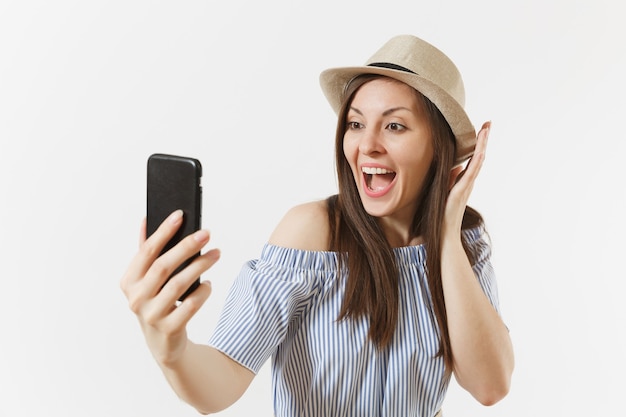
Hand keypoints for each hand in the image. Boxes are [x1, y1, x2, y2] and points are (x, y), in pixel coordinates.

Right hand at [120, 210, 219, 365]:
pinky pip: (190, 306)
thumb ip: (145, 252)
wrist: (163, 343)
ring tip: (216, 253)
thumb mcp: (146, 280)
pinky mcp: (169, 329)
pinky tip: (210, 284)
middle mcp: (136, 298)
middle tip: (207, 233)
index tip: (180, 215)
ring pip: (179, 284)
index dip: (163, 232)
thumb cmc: (156, 302)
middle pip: (164, 266)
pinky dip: (202, 292)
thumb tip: (146, 220)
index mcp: (128, 282)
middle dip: (186, 247)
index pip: (146, 251)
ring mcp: (151, 315)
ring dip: (200, 266)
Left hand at [444, 121, 489, 234]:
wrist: (444, 234)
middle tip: (488, 124)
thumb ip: (450, 179)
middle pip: (478, 156)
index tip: (481, 130)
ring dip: (482, 145)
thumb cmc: (442, 216)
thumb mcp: (444, 192)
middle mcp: (467, 182)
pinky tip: (480, 150)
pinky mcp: (461, 191)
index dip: (477, 144)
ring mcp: (466, 186)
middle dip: (483, 140)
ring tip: (486, 129)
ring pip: (478, 161)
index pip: (472, 159)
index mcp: (463, 182)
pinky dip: (477, 160)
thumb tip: (454, 167)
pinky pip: (471, 173)